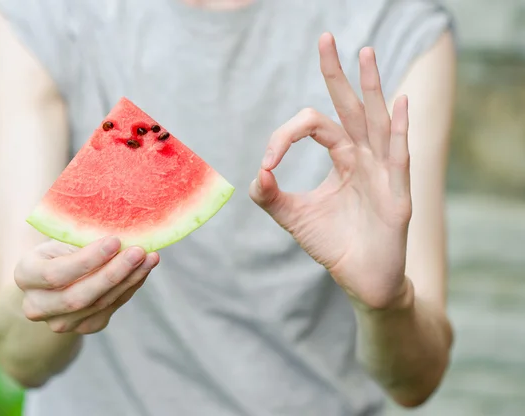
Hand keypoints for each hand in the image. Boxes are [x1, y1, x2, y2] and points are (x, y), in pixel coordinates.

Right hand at [14, 237, 158, 333]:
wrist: (59, 274)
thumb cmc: (63, 246)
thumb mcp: (64, 236)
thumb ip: (84, 235)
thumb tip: (122, 229)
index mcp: (25, 275)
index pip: (55, 274)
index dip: (88, 260)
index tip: (115, 240)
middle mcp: (37, 305)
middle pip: (79, 297)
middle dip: (113, 273)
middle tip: (138, 251)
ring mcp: (60, 322)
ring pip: (99, 304)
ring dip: (129, 279)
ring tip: (150, 257)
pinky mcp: (85, 327)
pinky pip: (112, 307)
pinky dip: (131, 286)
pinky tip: (144, 269)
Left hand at [249, 33, 411, 310]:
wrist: (362, 281)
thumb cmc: (334, 246)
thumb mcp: (295, 218)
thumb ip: (271, 196)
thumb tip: (255, 172)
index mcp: (343, 159)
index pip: (316, 126)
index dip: (287, 135)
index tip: (269, 160)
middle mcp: (365, 159)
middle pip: (351, 108)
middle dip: (338, 74)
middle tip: (325, 38)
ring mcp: (384, 174)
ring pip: (377, 123)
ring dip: (372, 88)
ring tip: (366, 53)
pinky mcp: (397, 196)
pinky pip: (399, 158)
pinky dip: (399, 130)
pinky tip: (398, 102)